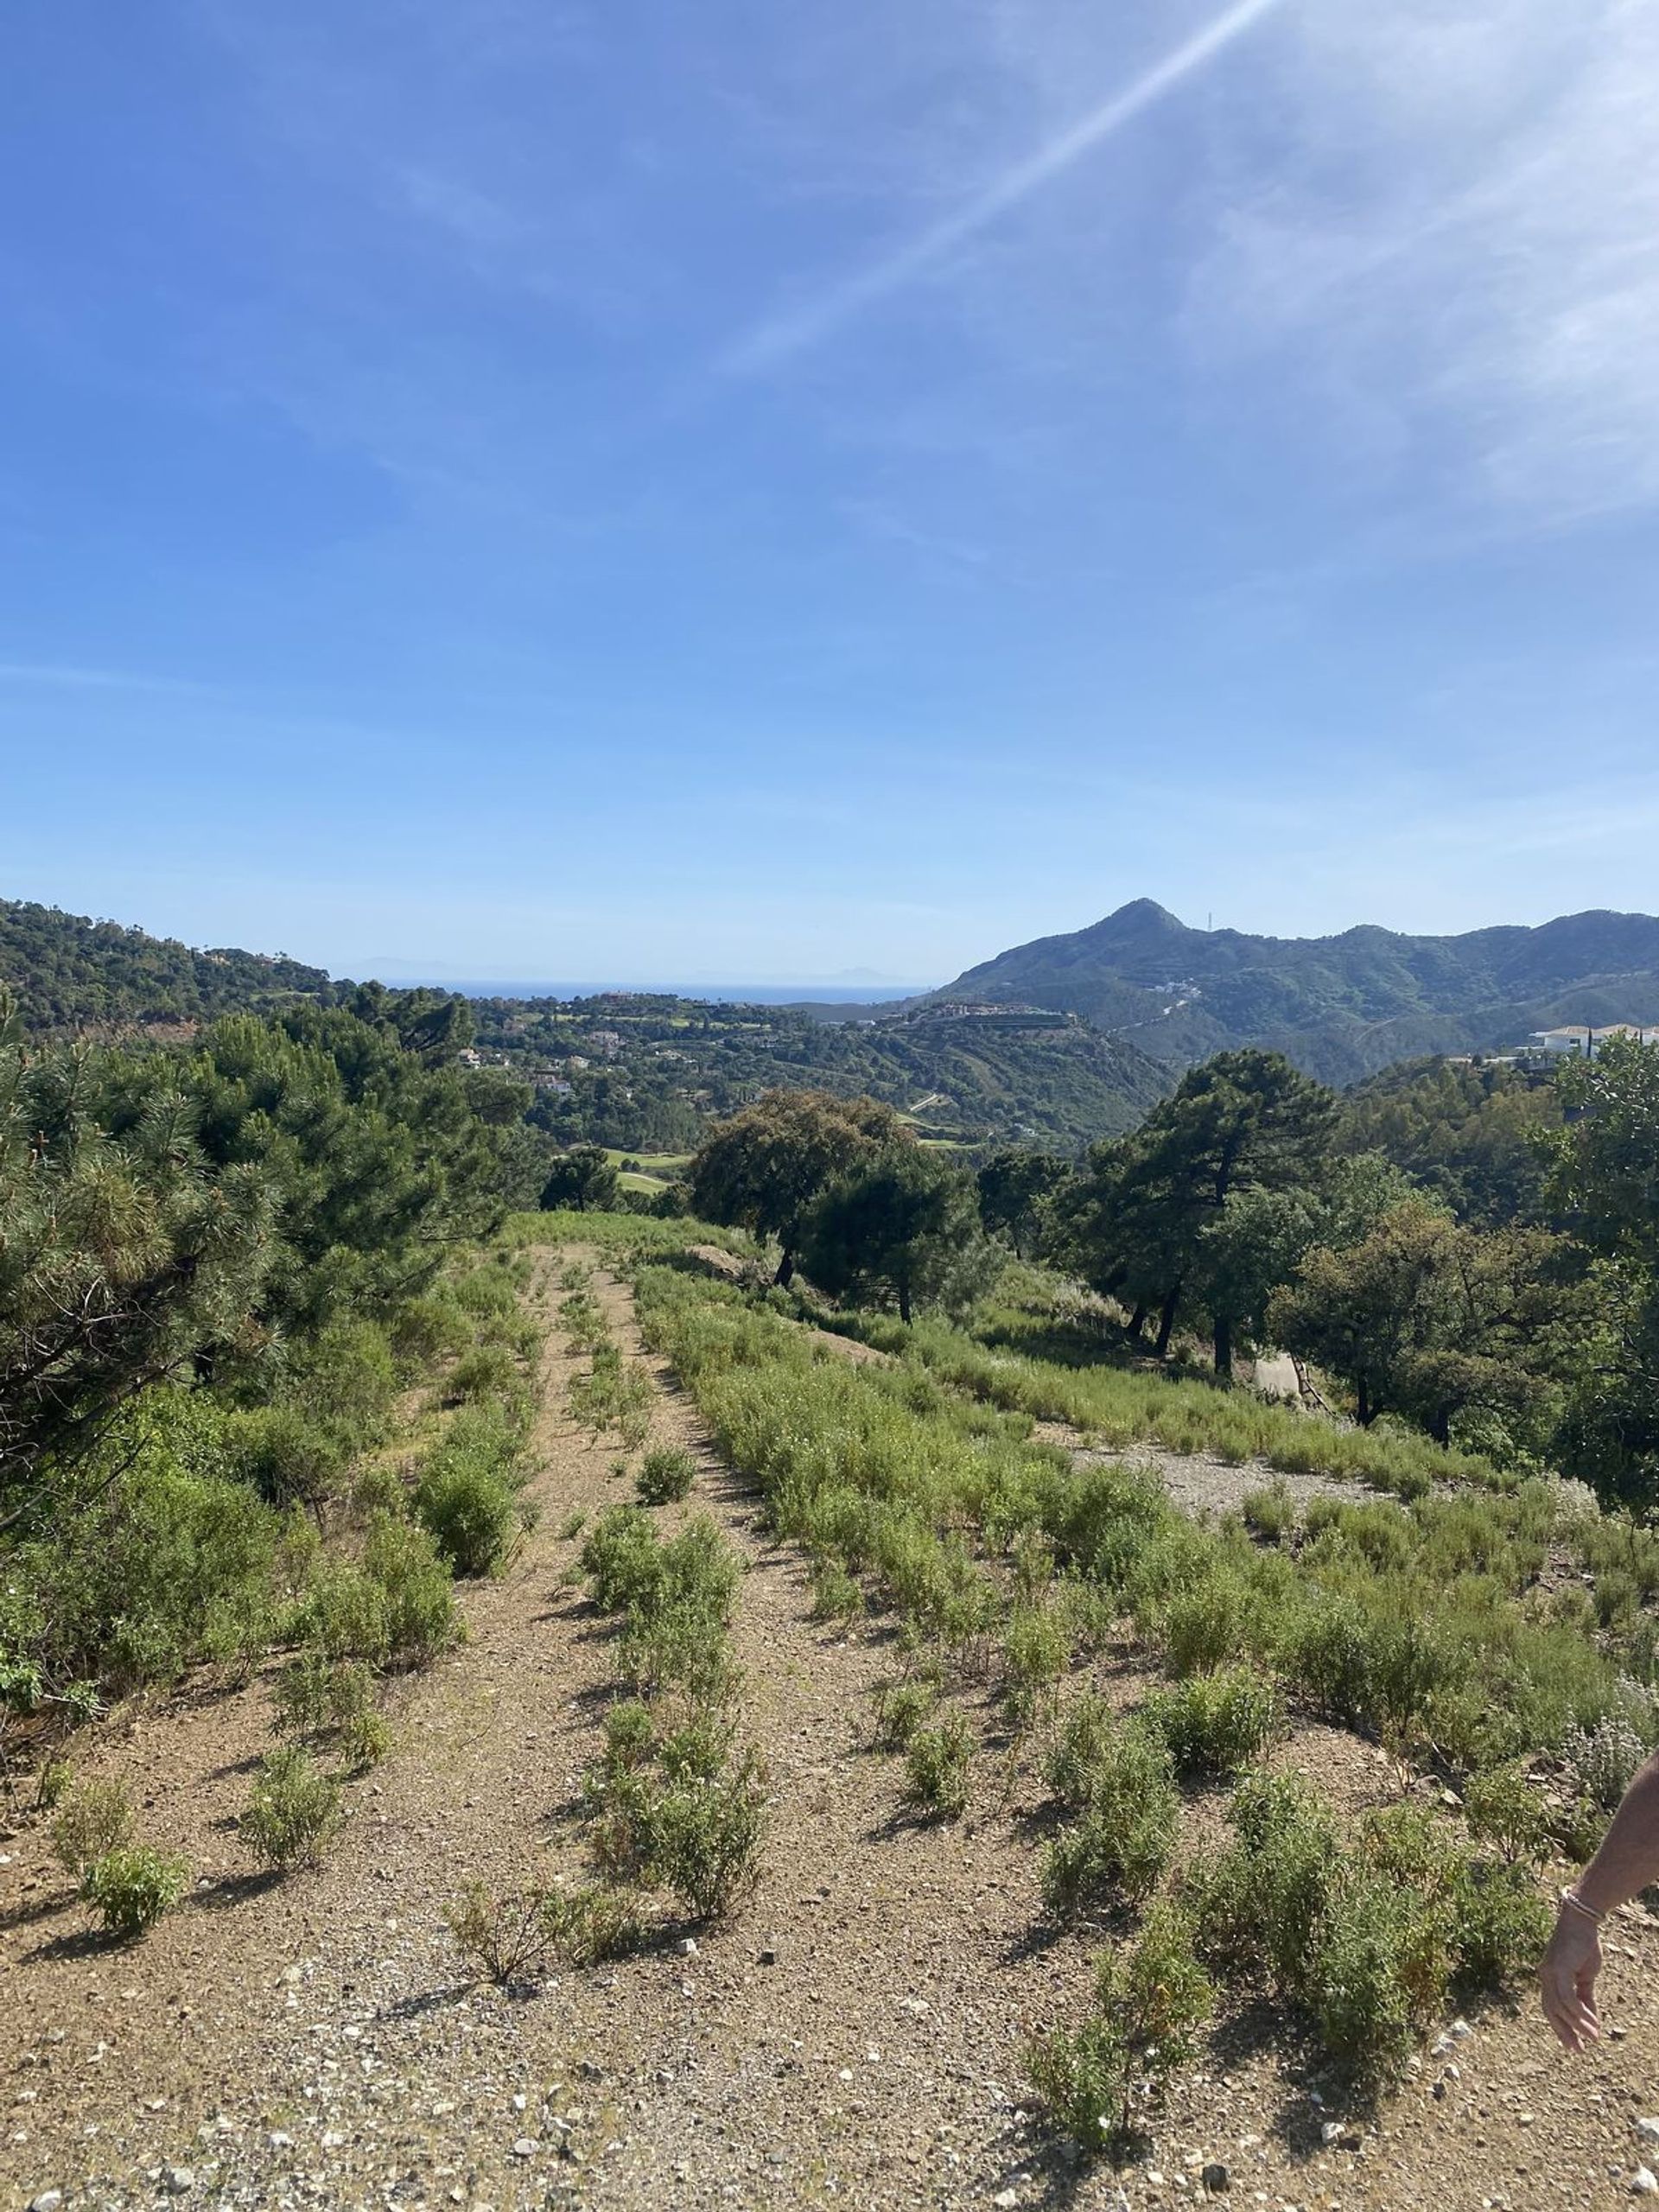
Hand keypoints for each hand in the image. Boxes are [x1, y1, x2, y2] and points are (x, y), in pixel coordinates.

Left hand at [1540, 1903, 1602, 2051]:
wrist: (1582, 1922)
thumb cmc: (1582, 1947)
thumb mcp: (1585, 1977)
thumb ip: (1585, 1997)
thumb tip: (1590, 2020)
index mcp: (1549, 1978)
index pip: (1551, 2008)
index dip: (1561, 2028)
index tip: (1573, 2046)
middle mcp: (1545, 1976)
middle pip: (1551, 2011)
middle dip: (1565, 2032)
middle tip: (1579, 2051)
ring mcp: (1550, 1972)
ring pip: (1561, 2007)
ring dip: (1578, 2025)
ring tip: (1594, 2037)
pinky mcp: (1558, 1968)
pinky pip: (1567, 1997)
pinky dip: (1579, 2013)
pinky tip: (1592, 2023)